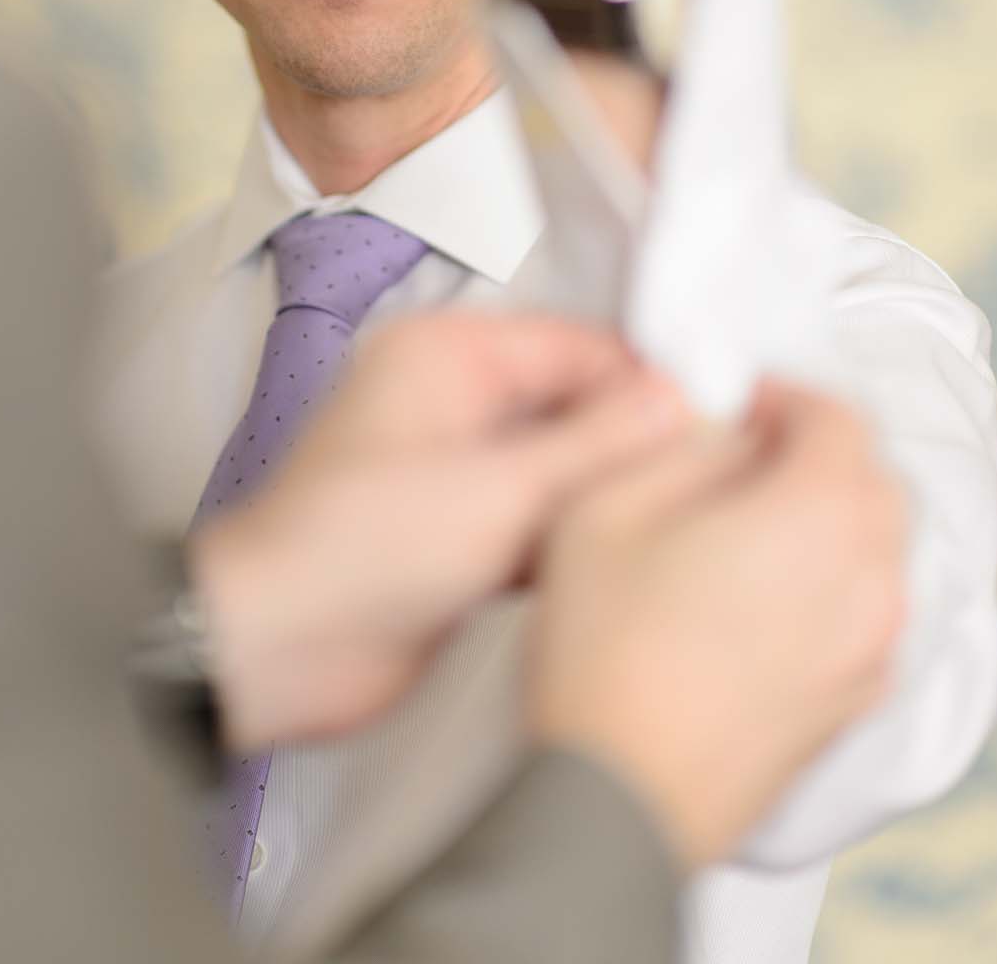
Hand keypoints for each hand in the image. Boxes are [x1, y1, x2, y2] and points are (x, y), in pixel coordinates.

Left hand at [192, 311, 688, 749]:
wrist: (274, 652)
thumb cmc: (360, 551)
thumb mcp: (498, 491)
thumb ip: (597, 444)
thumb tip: (682, 399)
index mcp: (450, 353)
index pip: (578, 344)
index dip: (648, 381)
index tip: (722, 421)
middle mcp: (454, 397)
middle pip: (574, 402)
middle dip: (634, 441)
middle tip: (715, 480)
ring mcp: (457, 467)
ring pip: (562, 465)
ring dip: (609, 494)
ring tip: (685, 523)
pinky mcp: (461, 533)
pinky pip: (541, 517)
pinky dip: (577, 536)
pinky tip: (629, 561)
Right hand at [528, 382, 906, 868]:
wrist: (616, 802)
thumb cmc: (604, 653)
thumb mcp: (607, 502)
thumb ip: (677, 440)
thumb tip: (720, 423)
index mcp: (819, 516)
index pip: (840, 417)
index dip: (785, 393)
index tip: (735, 399)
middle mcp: (868, 581)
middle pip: (872, 482)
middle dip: (814, 451)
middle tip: (740, 452)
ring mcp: (868, 653)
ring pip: (876, 550)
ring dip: (826, 518)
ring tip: (742, 526)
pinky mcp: (851, 707)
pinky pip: (865, 614)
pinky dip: (829, 583)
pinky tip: (755, 598)